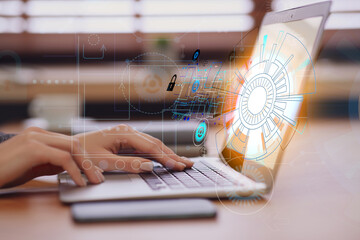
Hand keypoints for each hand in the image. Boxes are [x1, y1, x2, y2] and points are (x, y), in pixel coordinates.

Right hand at [0, 127, 103, 187]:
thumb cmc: (5, 171)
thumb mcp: (33, 166)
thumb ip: (51, 163)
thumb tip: (70, 167)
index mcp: (39, 134)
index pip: (69, 143)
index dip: (84, 157)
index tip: (93, 171)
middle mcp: (39, 132)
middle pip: (74, 143)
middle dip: (89, 161)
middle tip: (98, 177)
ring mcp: (36, 138)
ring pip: (72, 148)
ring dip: (86, 165)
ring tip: (93, 180)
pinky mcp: (34, 148)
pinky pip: (63, 158)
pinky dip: (75, 170)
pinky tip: (79, 182)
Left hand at [74, 124, 193, 172]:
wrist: (69, 148)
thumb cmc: (83, 154)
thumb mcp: (104, 161)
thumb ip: (128, 164)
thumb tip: (150, 166)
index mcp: (124, 133)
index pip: (150, 146)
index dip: (165, 158)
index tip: (177, 166)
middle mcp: (128, 132)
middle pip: (155, 144)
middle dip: (172, 155)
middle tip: (187, 165)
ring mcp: (128, 135)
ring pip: (152, 145)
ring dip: (167, 154)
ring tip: (182, 162)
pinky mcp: (126, 141)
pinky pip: (146, 147)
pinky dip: (158, 154)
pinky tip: (166, 159)